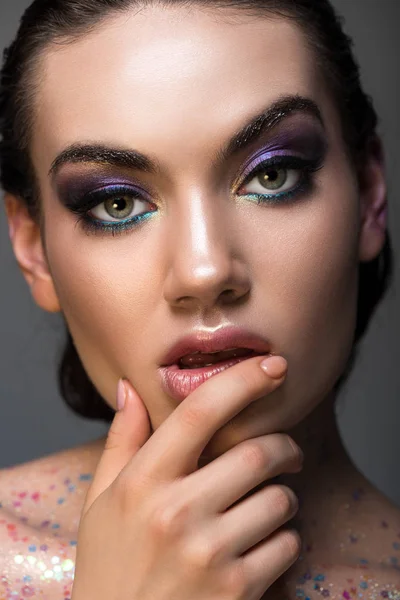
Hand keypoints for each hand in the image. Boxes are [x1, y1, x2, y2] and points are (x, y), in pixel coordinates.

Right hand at [71, 355, 302, 599]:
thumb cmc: (110, 565)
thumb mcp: (101, 502)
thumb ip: (121, 440)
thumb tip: (129, 388)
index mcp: (142, 482)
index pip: (199, 412)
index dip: (243, 379)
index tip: (274, 365)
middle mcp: (176, 513)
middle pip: (258, 452)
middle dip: (285, 446)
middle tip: (287, 451)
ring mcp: (208, 554)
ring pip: (280, 499)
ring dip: (282, 496)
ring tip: (265, 505)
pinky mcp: (237, 591)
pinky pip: (287, 545)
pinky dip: (284, 539)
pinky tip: (259, 546)